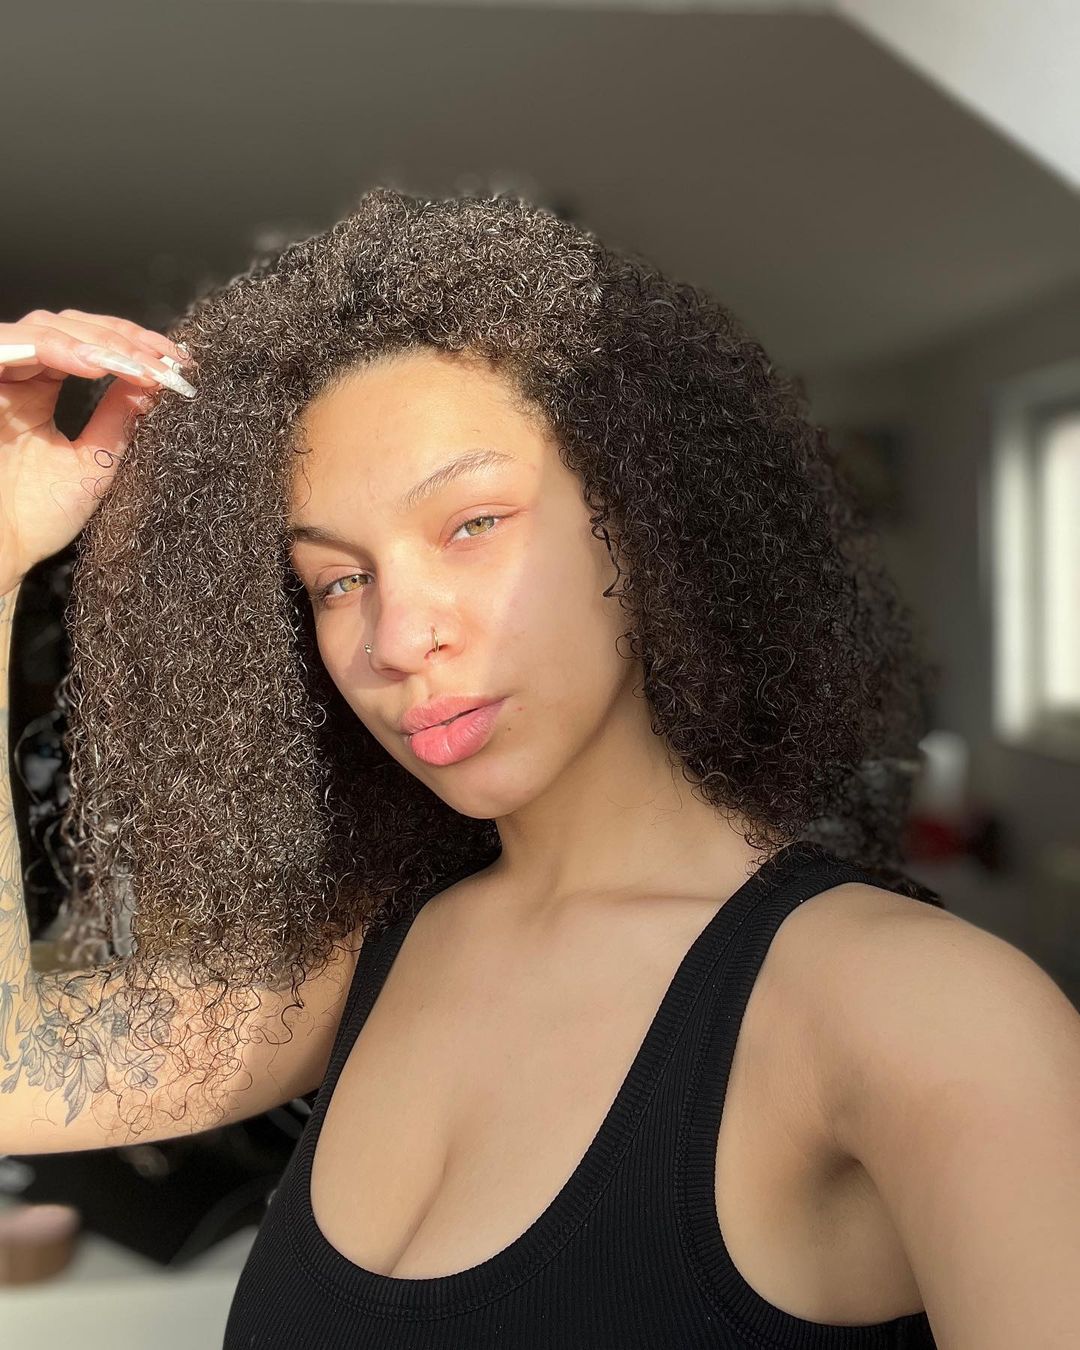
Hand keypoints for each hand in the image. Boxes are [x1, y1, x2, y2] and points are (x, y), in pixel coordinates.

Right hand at [0, 307, 195, 593]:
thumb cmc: (34, 518)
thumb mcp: (94, 462)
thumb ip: (118, 419)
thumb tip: (154, 382)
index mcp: (36, 392)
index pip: (85, 344)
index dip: (130, 343)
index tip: (177, 360)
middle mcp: (15, 379)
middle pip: (66, 325)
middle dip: (120, 337)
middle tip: (162, 360)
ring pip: (42, 328)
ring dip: (96, 341)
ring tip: (137, 364)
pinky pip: (10, 349)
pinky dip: (55, 349)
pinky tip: (95, 363)